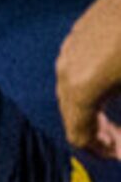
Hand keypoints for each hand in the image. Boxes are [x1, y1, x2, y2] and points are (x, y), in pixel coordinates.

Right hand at [56, 0, 120, 158]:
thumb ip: (120, 124)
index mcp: (81, 88)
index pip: (80, 136)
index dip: (103, 151)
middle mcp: (67, 69)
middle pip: (72, 115)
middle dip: (96, 132)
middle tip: (118, 141)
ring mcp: (71, 47)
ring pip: (73, 91)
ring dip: (93, 107)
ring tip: (115, 112)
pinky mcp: (80, 30)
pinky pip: (78, 67)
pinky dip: (93, 83)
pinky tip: (115, 79)